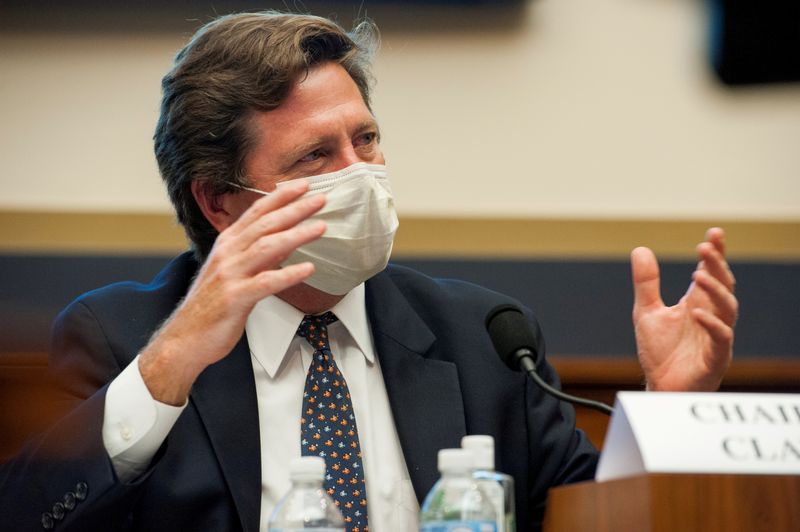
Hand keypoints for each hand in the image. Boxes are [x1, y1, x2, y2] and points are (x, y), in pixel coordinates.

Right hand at [139, 180, 325, 403]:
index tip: (303, 185)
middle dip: (294, 209)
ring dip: (296, 235)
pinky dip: (288, 274)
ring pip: (266, 248)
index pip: (256, 212)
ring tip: (320, 227)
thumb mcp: (235, 271)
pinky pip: (266, 283)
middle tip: (320, 198)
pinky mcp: (235, 298)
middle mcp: (228, 254)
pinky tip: (308, 269)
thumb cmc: (212, 305)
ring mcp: (230, 275)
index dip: (280, 197)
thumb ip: (258, 254)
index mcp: (228, 244)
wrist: (185, 338)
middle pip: (265, 224)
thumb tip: (287, 241)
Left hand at [631, 227, 737, 390]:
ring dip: (715, 291)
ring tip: (699, 275)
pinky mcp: (715, 358)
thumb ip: (646, 283)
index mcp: (697, 304)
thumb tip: (640, 249)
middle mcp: (710, 316)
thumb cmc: (660, 352)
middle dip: (717, 265)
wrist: (659, 388)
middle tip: (706, 247)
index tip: (714, 233)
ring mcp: (715, 337)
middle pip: (723, 286)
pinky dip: (712, 324)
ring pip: (728, 309)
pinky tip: (697, 312)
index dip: (714, 254)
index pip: (710, 274)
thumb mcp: (646, 312)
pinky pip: (721, 339)